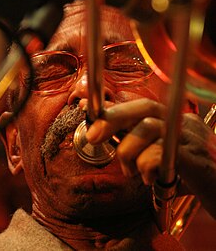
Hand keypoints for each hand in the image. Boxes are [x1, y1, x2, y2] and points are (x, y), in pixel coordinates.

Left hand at [84, 98, 215, 218]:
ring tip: (132, 171)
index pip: (143, 107)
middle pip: (146, 108)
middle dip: (113, 118)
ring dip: (129, 151)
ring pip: (150, 128)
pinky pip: (162, 152)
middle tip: (94, 134)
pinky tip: (151, 179)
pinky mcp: (196, 158)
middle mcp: (185, 124)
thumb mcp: (167, 160)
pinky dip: (147, 165)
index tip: (89, 110)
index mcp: (177, 123)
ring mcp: (192, 139)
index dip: (115, 108)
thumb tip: (111, 137)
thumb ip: (142, 147)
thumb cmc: (196, 179)